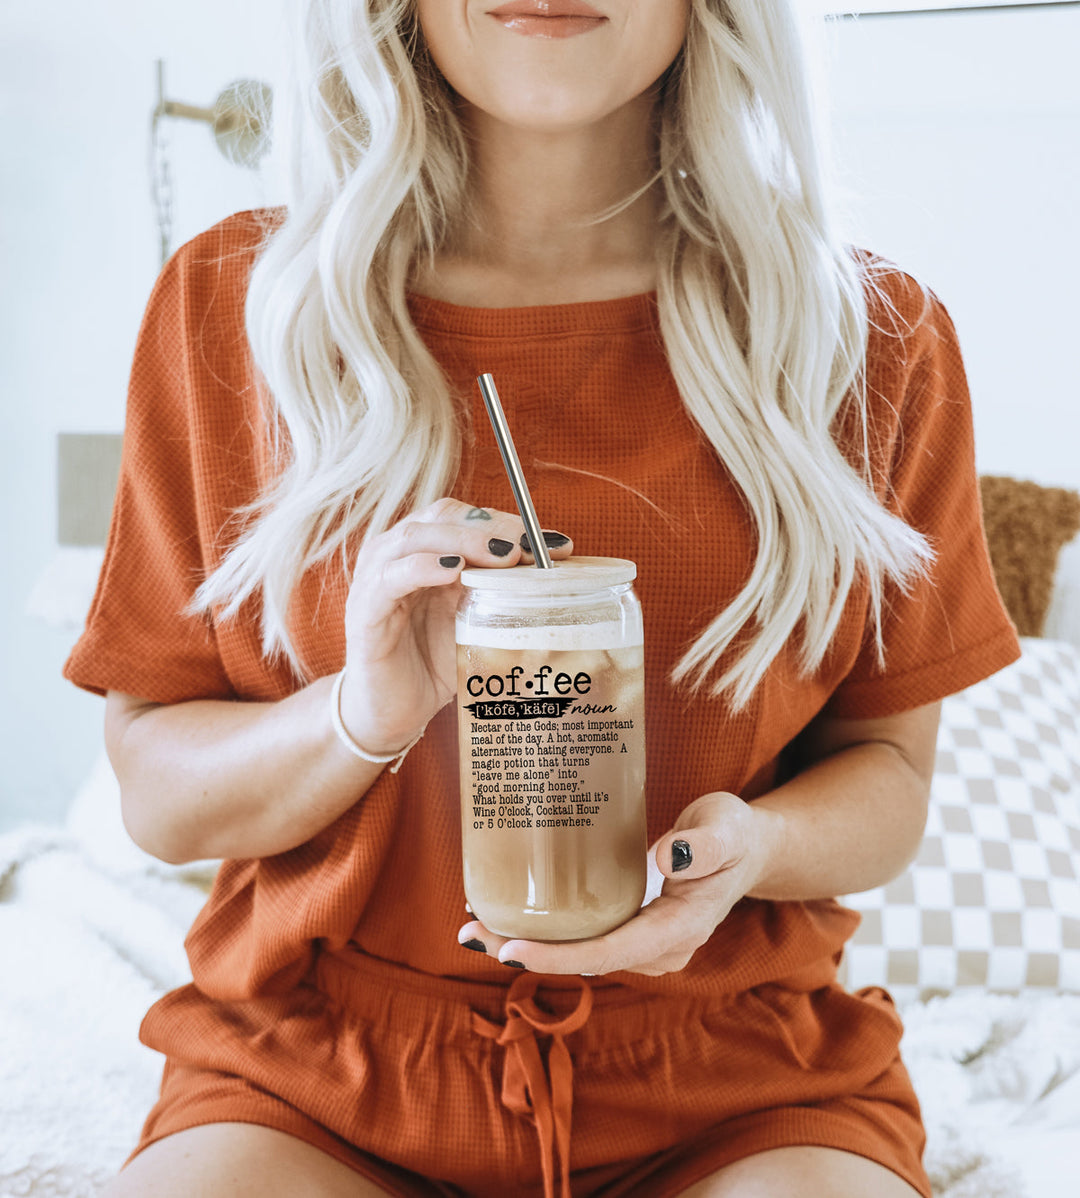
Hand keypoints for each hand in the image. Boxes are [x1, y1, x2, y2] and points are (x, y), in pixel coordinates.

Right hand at [338, 498, 572, 756]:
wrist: (393, 712)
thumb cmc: (433, 661)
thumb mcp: (477, 622)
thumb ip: (501, 593)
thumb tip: (553, 574)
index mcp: (426, 550)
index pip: (466, 517)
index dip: (509, 522)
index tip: (555, 543)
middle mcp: (397, 554)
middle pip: (443, 517)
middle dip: (492, 527)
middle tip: (530, 547)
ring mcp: (376, 578)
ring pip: (416, 537)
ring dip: (464, 541)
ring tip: (503, 555)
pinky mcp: (364, 610)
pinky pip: (391, 577)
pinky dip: (424, 567)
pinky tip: (453, 572)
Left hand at [457, 792, 780, 975]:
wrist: (748, 849)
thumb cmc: (735, 835)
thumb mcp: (727, 828)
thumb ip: (704, 844)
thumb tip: (668, 858)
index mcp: (678, 931)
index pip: (609, 952)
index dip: (557, 956)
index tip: (509, 950)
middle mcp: (657, 948)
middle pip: (583, 959)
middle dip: (524, 952)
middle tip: (469, 932)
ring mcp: (643, 943)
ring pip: (578, 951)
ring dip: (526, 942)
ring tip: (473, 921)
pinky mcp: (631, 927)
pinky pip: (583, 936)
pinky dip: (545, 929)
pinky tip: (507, 909)